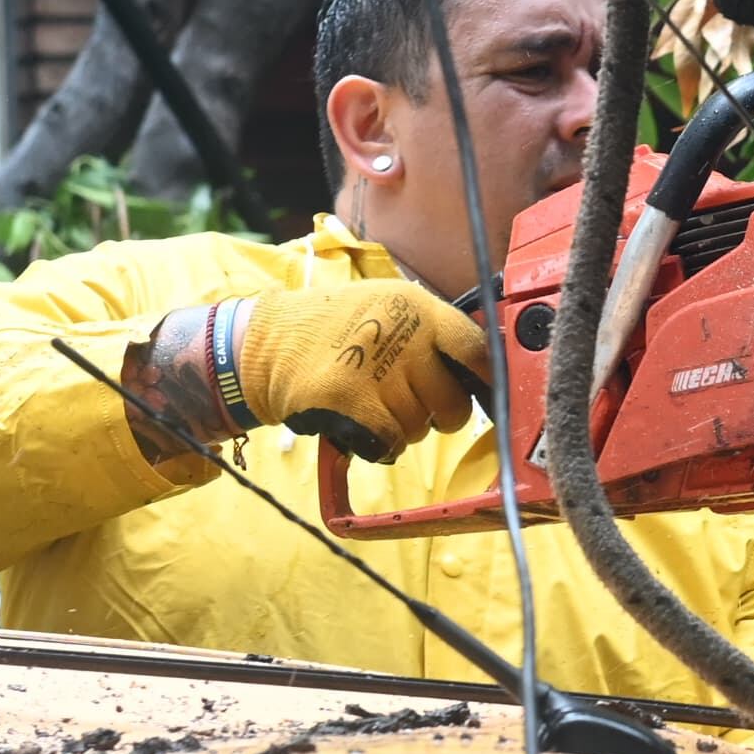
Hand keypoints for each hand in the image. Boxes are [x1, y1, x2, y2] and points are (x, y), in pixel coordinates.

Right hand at [127, 282, 488, 461]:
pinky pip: (389, 443)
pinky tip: (361, 427)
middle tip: (413, 406)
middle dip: (439, 416)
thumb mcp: (385, 307)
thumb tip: (484, 369)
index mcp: (416, 306)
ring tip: (373, 406)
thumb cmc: (333, 330)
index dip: (487, 379)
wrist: (265, 344)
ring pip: (419, 428)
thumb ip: (430, 333)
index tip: (487, 395)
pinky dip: (379, 446)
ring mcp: (374, 369)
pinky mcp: (347, 401)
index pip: (474, 348)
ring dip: (403, 429)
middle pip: (452, 403)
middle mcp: (401, 335)